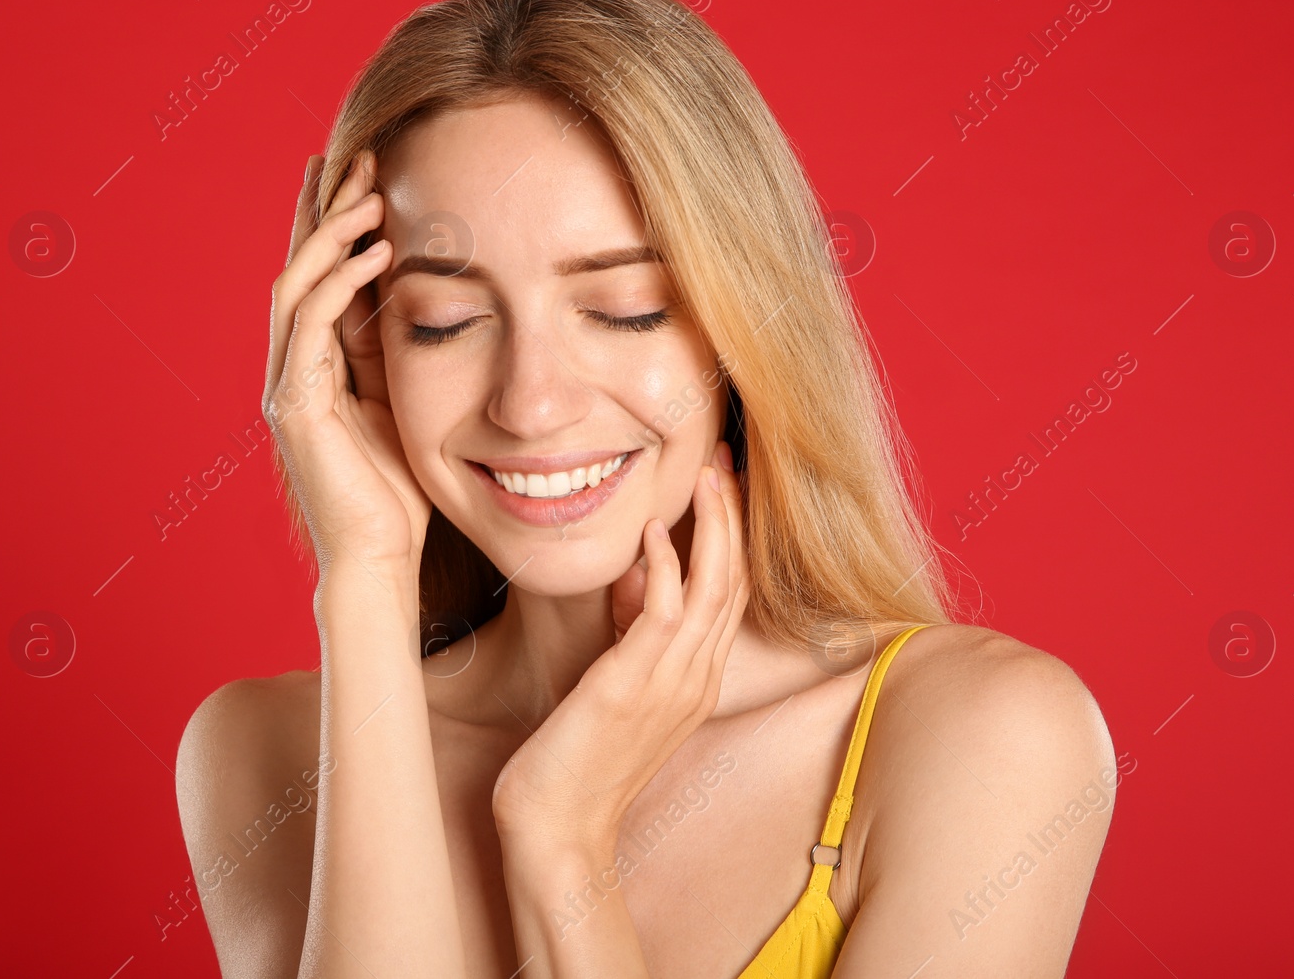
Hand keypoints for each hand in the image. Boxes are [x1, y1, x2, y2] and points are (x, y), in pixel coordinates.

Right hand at [264, 150, 430, 582]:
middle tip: (354, 154)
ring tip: (366, 189)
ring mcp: (286, 387)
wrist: (380, 560)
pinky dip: (342, 283)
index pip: (319, 277)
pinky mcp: (295, 408)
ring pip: (296, 286)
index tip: (364, 173)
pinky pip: (312, 327)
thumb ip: (393, 355)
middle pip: (297, 267)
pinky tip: (377, 251)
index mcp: (316, 366)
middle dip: (323, 209)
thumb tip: (420, 298)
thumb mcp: (404, 404)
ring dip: (330, 232)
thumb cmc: (399, 493)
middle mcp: (291, 369)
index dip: (334, 223)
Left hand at [490, 442, 748, 851]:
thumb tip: (638, 575)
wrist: (558, 831)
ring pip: (714, 591)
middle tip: (727, 462)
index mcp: (695, 680)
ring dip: (714, 528)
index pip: (730, 594)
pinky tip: (657, 531)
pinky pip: (666, 615)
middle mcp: (695, 680)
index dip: (733, 536)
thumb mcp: (614, 686)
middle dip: (734, 518)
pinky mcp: (633, 687)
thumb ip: (634, 634)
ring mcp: (670, 684)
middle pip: (735, 583)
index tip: (724, 486)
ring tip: (708, 475)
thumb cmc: (575, 762)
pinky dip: (667, 568)